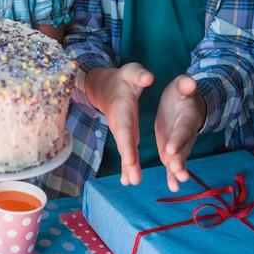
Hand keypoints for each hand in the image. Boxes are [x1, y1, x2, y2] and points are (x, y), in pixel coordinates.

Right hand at [85, 63, 153, 185]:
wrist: (105, 86)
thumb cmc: (122, 78)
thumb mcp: (131, 72)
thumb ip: (139, 75)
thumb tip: (148, 78)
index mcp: (122, 109)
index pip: (125, 129)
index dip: (127, 145)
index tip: (132, 160)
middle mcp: (119, 123)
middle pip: (124, 145)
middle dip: (128, 162)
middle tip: (133, 179)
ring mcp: (121, 131)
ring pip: (124, 151)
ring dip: (128, 167)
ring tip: (132, 182)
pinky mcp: (124, 135)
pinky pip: (125, 152)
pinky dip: (126, 166)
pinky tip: (128, 180)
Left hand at [155, 75, 206, 191]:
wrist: (185, 103)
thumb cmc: (181, 93)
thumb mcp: (180, 87)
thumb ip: (185, 85)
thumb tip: (190, 82)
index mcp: (186, 118)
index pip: (182, 129)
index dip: (178, 139)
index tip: (171, 148)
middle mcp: (186, 134)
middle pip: (184, 148)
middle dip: (179, 160)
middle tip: (177, 170)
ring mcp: (180, 144)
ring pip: (180, 159)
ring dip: (178, 171)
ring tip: (176, 184)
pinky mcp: (173, 151)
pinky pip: (173, 164)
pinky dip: (173, 175)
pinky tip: (172, 187)